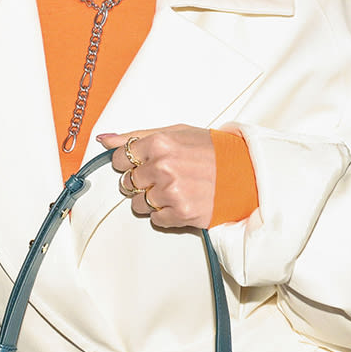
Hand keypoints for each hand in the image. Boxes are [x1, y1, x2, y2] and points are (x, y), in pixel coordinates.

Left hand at [97, 125, 215, 228]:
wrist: (246, 173)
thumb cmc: (213, 151)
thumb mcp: (176, 132)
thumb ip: (136, 136)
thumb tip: (104, 140)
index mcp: (160, 144)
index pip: (119, 159)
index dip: (129, 163)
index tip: (141, 163)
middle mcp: (164, 167)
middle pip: (127, 183)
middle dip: (140, 181)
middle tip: (162, 176)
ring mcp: (172, 192)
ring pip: (137, 204)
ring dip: (151, 199)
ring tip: (173, 189)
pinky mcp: (181, 213)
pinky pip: (155, 219)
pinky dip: (165, 213)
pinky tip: (180, 200)